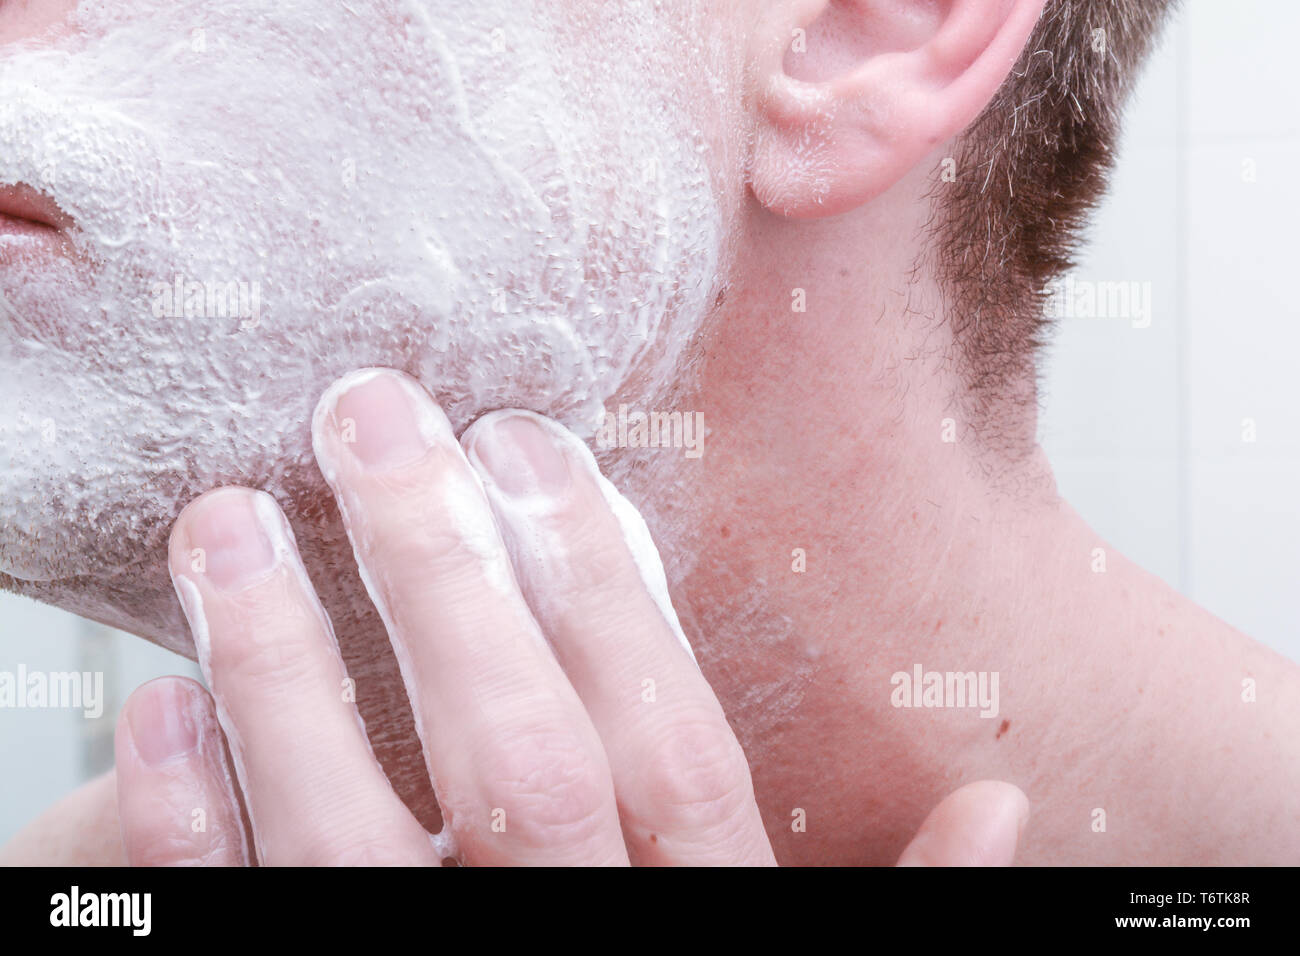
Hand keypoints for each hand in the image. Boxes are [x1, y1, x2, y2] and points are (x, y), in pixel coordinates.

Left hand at [111, 368, 1028, 865]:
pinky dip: (190, 823)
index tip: (531, 446)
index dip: (601, 584)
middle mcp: (575, 946)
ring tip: (231, 520)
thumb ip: (894, 900)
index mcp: (703, 922)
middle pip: (511, 752)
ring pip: (352, 835)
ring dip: (282, 667)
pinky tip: (151, 707)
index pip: (664, 738)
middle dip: (437, 568)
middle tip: (372, 416)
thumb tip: (1006, 801)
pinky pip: (244, 921)